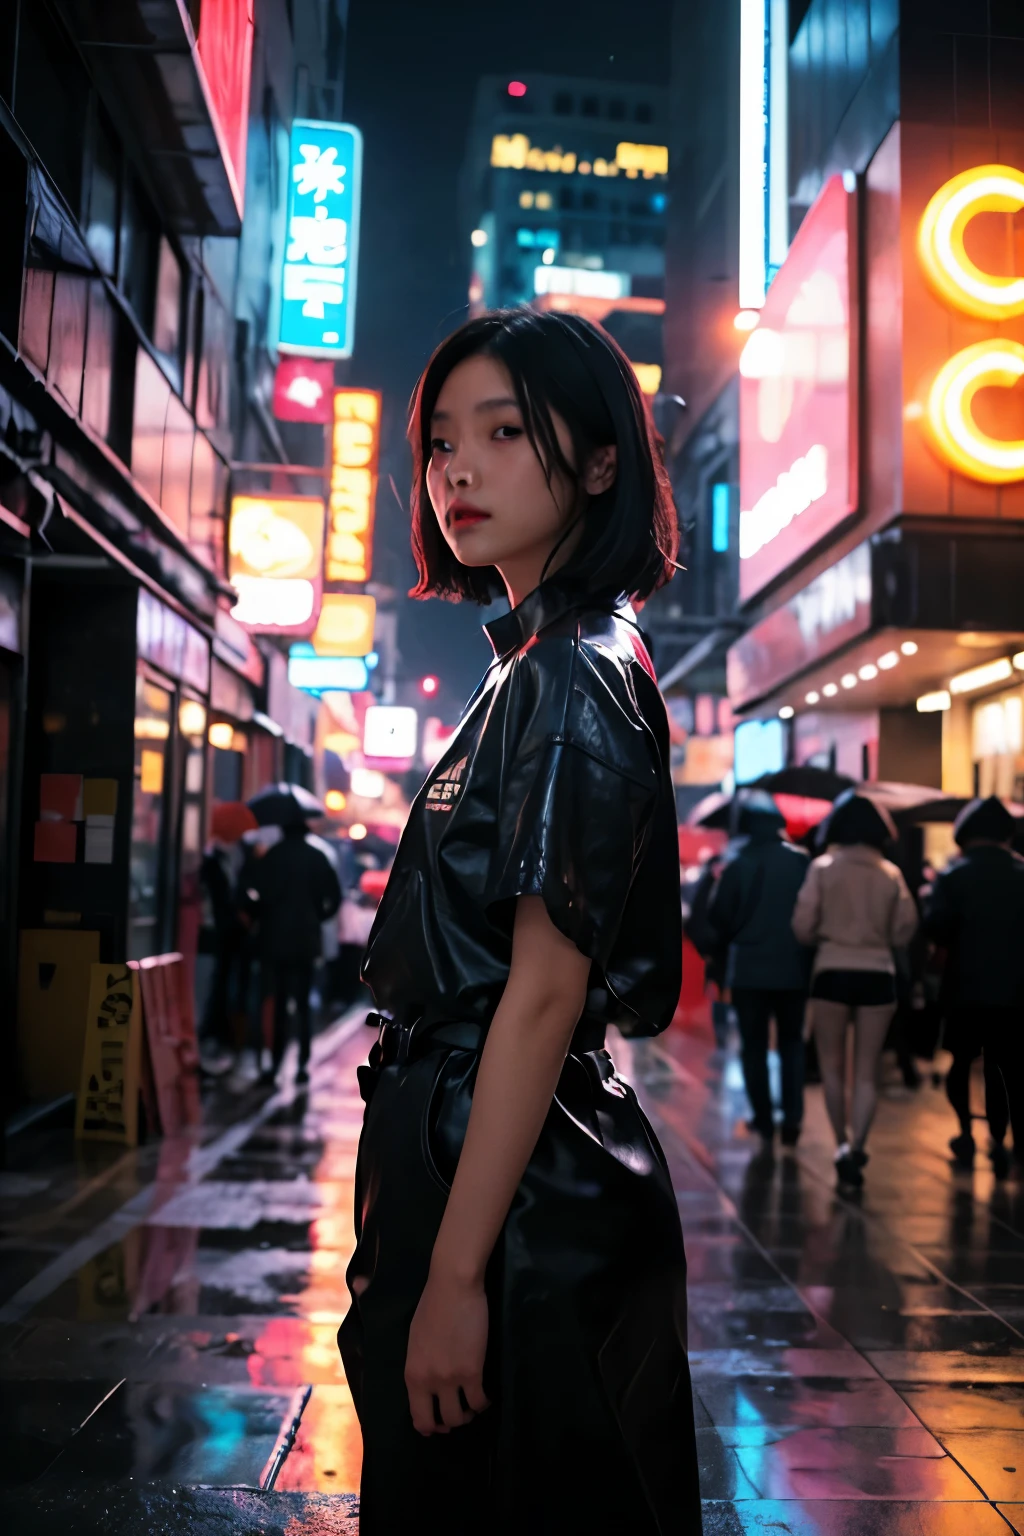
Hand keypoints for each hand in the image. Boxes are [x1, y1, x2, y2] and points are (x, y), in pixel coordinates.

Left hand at [404, 1268, 489, 1434]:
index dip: (430, 1426)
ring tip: (474, 1403)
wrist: (453, 1286)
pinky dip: (484, 1402)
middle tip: (461, 1414)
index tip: (440, 1422)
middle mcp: (428, 1382)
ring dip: (469, 1413)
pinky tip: (487, 1395)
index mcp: (411, 1374)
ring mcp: (450, 1379)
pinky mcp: (472, 1371)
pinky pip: (480, 1401)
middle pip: (439, 1423)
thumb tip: (429, 1385)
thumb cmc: (432, 1306)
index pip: (417, 1416)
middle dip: (450, 1424)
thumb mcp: (416, 1342)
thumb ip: (420, 1367)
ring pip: (460, 1417)